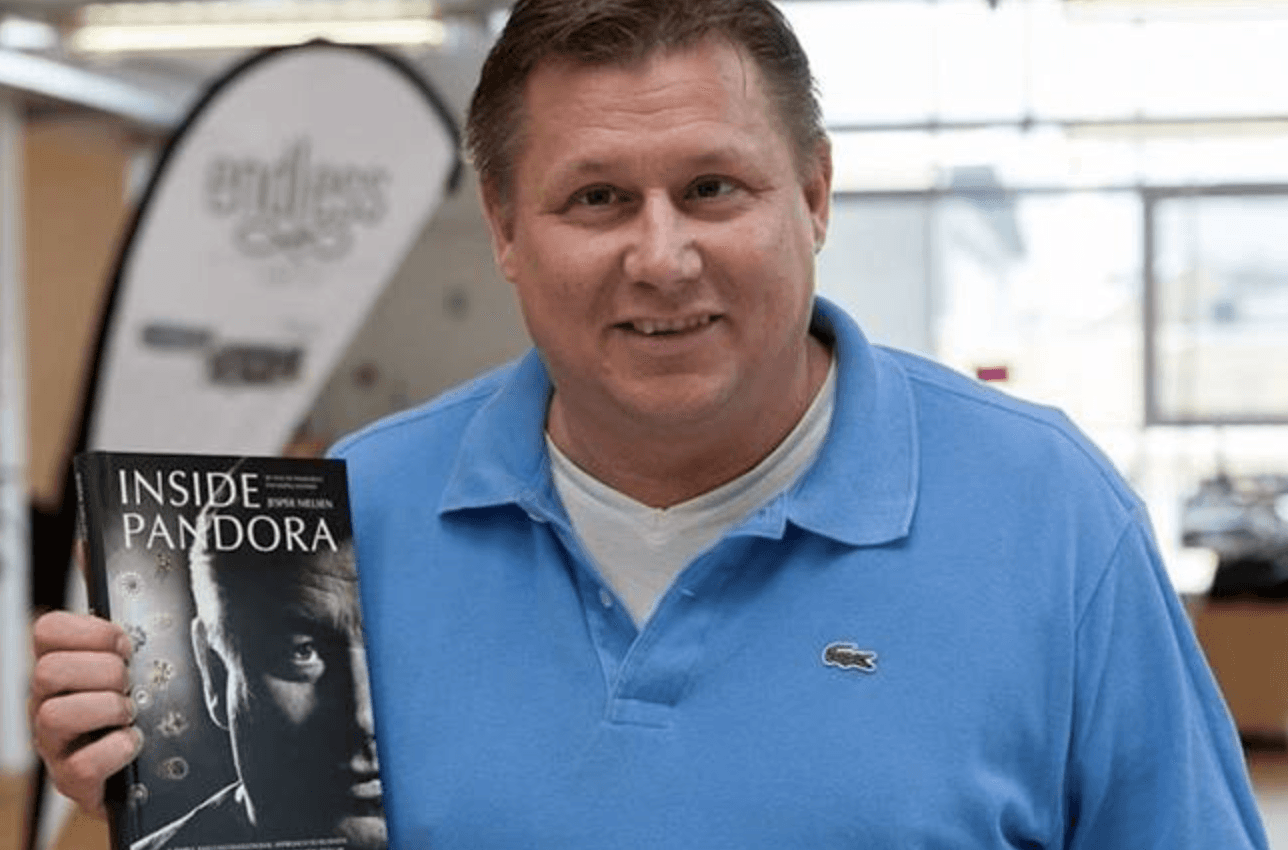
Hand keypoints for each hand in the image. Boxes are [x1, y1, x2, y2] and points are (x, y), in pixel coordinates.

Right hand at [30, 610, 141, 817]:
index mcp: (61, 665)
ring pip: (55, 716)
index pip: (47, 630)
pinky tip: (133, 743)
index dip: (89, 630)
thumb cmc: (136, 702)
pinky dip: (116, 750)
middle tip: (129, 681)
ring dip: (107, 708)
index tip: (123, 643)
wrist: (151, 766)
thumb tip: (87, 544)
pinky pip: (83, 765)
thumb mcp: (129, 653)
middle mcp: (48, 703)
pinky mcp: (72, 781)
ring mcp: (55, 745)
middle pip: (46, 671)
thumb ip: (112, 601)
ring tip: (131, 713)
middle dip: (103, 671)